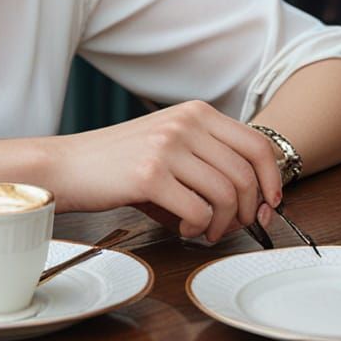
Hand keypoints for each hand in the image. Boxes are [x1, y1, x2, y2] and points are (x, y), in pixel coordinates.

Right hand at [53, 100, 281, 242]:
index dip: (272, 180)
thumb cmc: (119, 163)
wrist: (68, 165)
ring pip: (227, 194)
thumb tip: (256, 201)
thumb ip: (209, 160)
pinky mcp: (150, 175)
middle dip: (248, 210)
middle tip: (233, 226)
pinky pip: (199, 211)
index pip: (257, 143)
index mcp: (195, 112)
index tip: (269, 205)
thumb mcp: (169, 144)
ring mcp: (167, 147)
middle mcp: (185, 123)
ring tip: (205, 229)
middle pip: (246, 174)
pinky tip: (183, 226)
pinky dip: (198, 227)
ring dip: (222, 223)